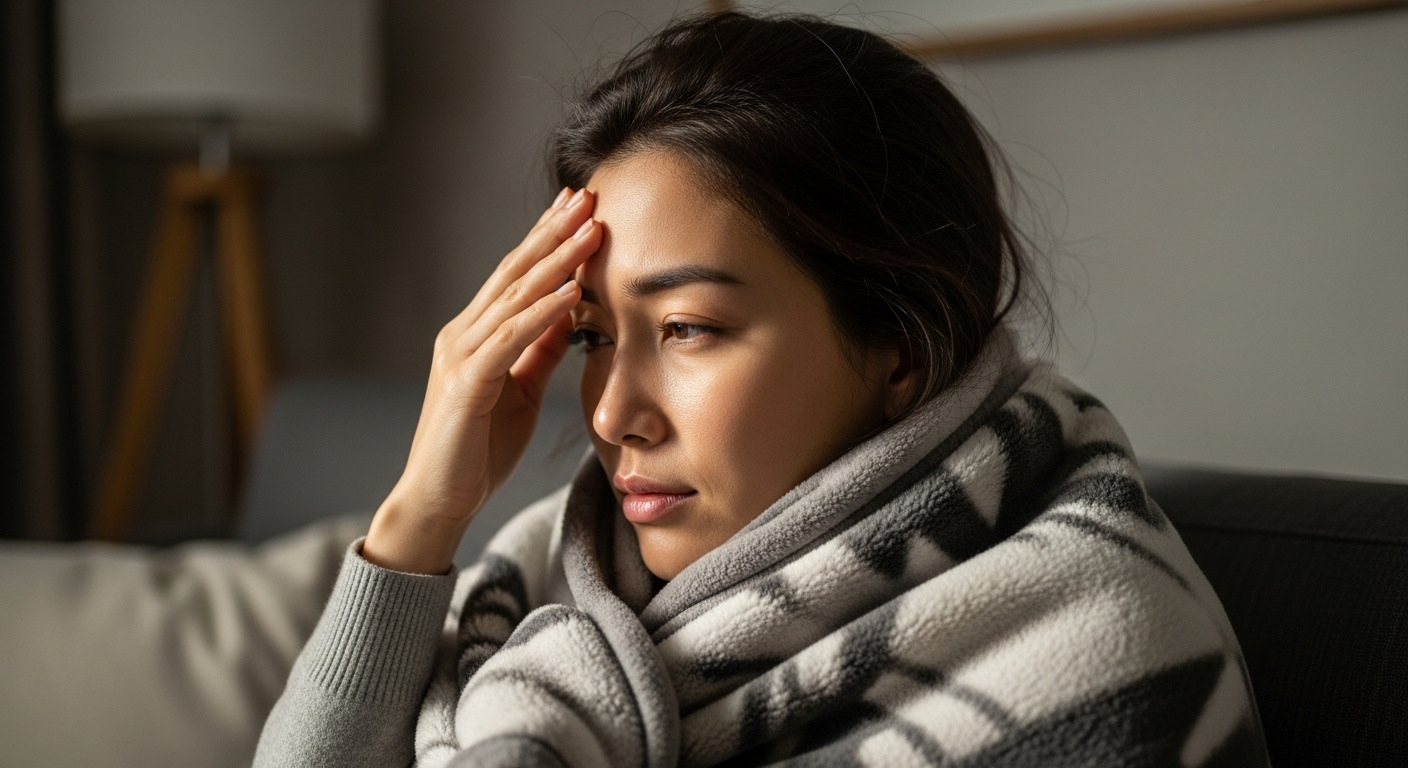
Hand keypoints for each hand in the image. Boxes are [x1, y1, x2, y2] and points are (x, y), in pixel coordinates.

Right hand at [363, 188, 598, 573]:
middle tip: (586, 196)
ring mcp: (461, 356)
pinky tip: (570, 292)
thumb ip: (540, 350)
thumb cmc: (479, 449)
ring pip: (514, 297)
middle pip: (514, 272)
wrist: (441, 500)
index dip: (547, 239)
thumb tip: (570, 311)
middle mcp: (463, 335)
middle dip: (552, 232)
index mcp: (476, 335)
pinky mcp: (467, 384)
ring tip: (590, 230)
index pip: (516, 275)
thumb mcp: (522, 390)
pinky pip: (510, 339)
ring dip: (555, 261)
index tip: (578, 207)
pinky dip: (542, 313)